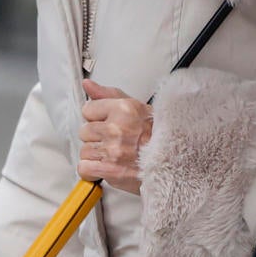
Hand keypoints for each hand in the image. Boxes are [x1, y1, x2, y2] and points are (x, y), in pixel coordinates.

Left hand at [77, 78, 151, 194]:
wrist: (171, 162)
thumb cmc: (155, 135)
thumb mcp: (135, 107)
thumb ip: (108, 95)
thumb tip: (87, 85)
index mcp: (124, 109)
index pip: (87, 109)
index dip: (97, 118)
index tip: (107, 124)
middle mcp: (117, 128)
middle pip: (84, 131)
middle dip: (96, 137)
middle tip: (113, 141)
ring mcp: (113, 150)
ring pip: (84, 151)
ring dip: (96, 155)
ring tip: (113, 155)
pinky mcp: (110, 170)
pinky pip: (84, 168)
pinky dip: (92, 171)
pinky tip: (106, 167)